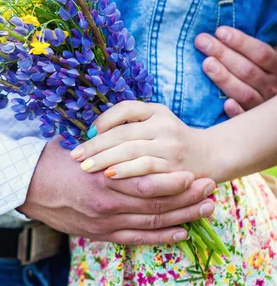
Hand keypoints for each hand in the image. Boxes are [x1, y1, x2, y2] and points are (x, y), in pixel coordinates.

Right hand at [20, 138, 215, 244]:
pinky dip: (161, 237)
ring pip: (151, 223)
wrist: (24, 188)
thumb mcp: (79, 147)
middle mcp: (106, 204)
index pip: (146, 184)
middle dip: (187, 199)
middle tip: (210, 191)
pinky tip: (181, 233)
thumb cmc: (51, 162)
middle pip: (156, 205)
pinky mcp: (99, 234)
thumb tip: (129, 137)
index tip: (193, 175)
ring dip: (182, 217)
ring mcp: (104, 223)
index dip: (173, 183)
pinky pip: (136, 239)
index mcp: (101, 177)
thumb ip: (107, 147)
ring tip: (205, 210)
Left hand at [70, 102, 208, 180]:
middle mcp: (164, 125)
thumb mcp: (155, 124)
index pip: (125, 109)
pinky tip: (109, 176)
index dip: (102, 121)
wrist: (210, 156)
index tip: (85, 134)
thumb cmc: (172, 141)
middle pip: (123, 133)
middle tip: (75, 156)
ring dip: (105, 159)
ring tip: (86, 167)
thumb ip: (130, 125)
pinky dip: (125, 171)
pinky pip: (145, 168)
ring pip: (131, 150)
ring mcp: (171, 146)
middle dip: (96, 145)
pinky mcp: (174, 167)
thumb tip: (91, 133)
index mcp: (157, 111)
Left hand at [195, 26, 276, 117]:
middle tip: (202, 42)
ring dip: (225, 78)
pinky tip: (225, 104)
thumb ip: (254, 49)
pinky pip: (246, 117)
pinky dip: (237, 111)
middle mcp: (272, 87)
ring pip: (244, 92)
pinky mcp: (253, 124)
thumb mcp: (267, 61)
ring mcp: (262, 106)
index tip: (219, 31)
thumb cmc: (264, 75)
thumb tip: (227, 29)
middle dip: (223, 54)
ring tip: (206, 64)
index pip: (261, 53)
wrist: (272, 111)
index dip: (241, 42)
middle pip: (247, 70)